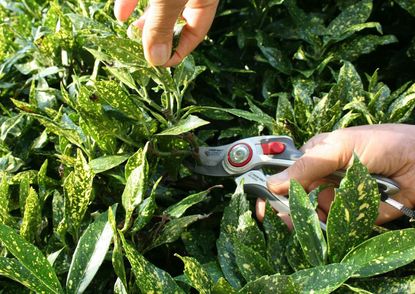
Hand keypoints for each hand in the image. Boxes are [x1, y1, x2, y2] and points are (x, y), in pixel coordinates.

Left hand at [114, 0, 218, 66]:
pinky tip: (121, 13)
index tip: (160, 65)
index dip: (179, 51)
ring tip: (131, 33)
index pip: (196, 32)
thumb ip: (162, 25)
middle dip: (158, 36)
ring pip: (159, 5)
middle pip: (177, 20)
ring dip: (144, 21)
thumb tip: (156, 60)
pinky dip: (131, 2)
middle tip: (142, 51)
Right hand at [256, 124, 414, 226]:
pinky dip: (321, 231)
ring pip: (309, 213)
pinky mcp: (353, 216)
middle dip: (282, 206)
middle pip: (295, 195)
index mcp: (317, 156)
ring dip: (299, 220)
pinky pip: (332, 227)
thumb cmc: (384, 144)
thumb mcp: (341, 145)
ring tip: (291, 222)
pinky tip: (313, 230)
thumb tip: (274, 183)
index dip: (271, 184)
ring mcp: (338, 198)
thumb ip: (308, 163)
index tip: (259, 197)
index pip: (287, 171)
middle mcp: (324, 178)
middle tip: (270, 215)